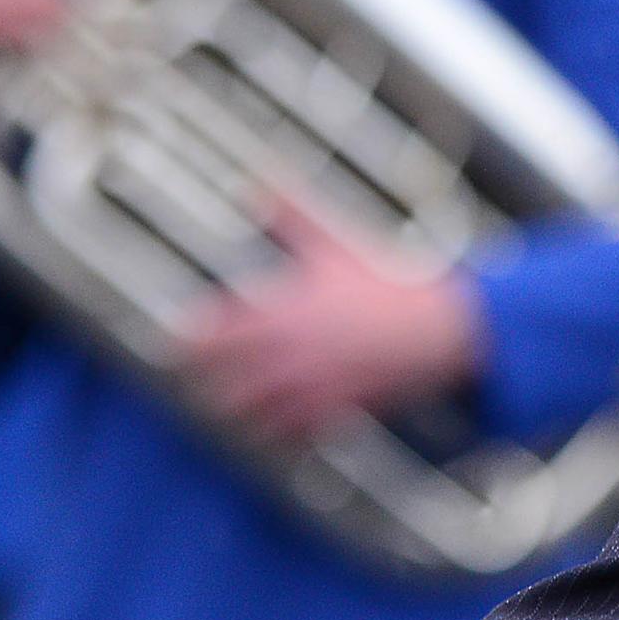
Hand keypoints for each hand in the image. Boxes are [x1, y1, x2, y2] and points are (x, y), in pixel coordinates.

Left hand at [177, 199, 485, 444]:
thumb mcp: (333, 240)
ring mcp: (309, 391)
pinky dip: (270, 434)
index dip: (186, 340)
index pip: (208, 337)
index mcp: (278, 315)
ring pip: (247, 420)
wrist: (437, 328)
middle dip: (201, 382)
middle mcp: (286, 358)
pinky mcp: (333, 413)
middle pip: (216, 386)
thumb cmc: (385, 280)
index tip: (181, 337)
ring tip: (227, 402)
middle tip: (198, 375)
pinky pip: (286, 438)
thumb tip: (250, 181)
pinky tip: (270, 423)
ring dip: (231, 411)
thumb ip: (287, 211)